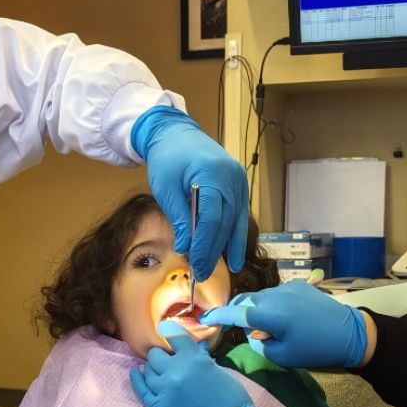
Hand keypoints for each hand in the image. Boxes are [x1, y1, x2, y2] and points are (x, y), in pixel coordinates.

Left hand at [129, 105, 247, 281]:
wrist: (175, 133)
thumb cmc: (167, 158)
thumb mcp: (166, 189)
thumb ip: (180, 218)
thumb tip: (187, 249)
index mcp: (213, 174)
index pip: (212, 218)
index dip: (205, 245)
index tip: (197, 265)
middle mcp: (233, 177)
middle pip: (226, 222)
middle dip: (215, 250)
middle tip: (204, 273)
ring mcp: (239, 180)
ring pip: (236, 221)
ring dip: (229, 247)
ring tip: (225, 270)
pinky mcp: (239, 185)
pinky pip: (238, 214)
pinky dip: (234, 234)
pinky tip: (233, 254)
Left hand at [129, 321, 254, 406]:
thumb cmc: (232, 402)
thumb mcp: (220, 373)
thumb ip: (203, 359)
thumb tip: (196, 347)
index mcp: (194, 359)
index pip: (174, 336)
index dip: (170, 333)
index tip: (168, 333)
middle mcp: (175, 372)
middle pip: (156, 355)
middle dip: (162, 356)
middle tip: (168, 361)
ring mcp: (164, 391)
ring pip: (147, 371)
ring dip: (152, 369)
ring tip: (159, 371)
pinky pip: (141, 390)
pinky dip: (137, 379)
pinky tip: (135, 373)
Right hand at [200, 281, 369, 368]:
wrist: (350, 334)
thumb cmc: (315, 349)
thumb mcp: (283, 356)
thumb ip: (260, 343)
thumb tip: (252, 332)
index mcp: (270, 314)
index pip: (235, 312)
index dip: (218, 315)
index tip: (205, 318)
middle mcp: (275, 296)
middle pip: (245, 301)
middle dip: (237, 313)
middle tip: (237, 328)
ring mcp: (287, 287)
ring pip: (259, 297)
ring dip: (256, 309)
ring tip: (267, 327)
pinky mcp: (298, 285)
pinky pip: (275, 294)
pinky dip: (271, 304)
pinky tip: (284, 318)